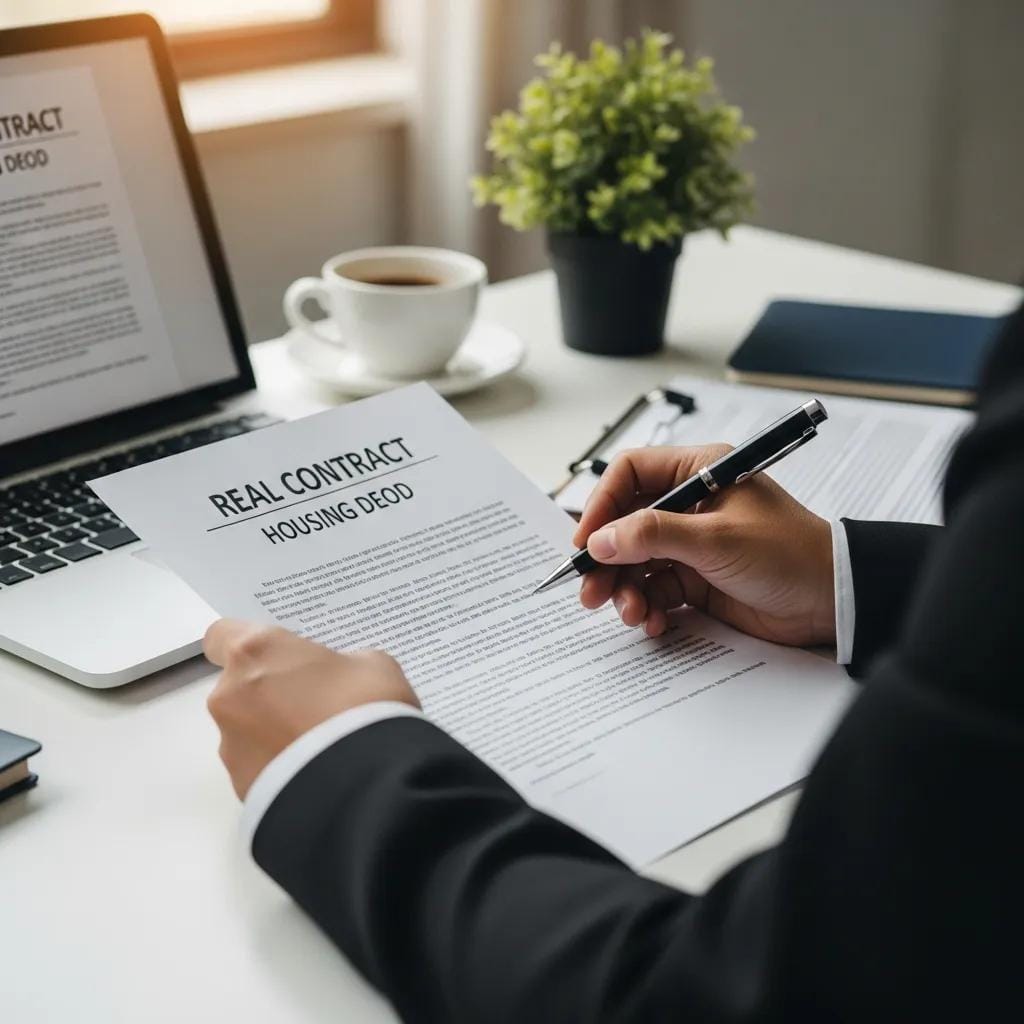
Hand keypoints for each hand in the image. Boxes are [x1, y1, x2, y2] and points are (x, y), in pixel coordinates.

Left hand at [204, 621, 418, 798]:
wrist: (366, 787)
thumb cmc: (365, 708)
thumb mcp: (372, 665)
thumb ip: (342, 663)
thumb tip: (338, 679)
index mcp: (256, 652)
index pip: (222, 635)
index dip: (250, 647)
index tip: (278, 656)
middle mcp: (230, 695)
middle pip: (238, 686)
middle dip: (272, 693)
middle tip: (317, 703)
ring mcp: (231, 745)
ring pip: (247, 729)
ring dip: (275, 732)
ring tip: (322, 744)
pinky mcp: (240, 786)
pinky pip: (258, 766)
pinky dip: (280, 766)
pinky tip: (316, 770)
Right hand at [573, 445, 835, 646]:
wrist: (833, 602)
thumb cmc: (791, 554)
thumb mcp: (716, 539)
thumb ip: (653, 536)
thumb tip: (599, 540)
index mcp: (699, 472)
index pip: (630, 476)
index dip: (601, 506)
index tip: (585, 542)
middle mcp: (691, 504)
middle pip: (625, 524)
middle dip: (606, 560)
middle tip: (590, 591)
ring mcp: (692, 544)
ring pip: (635, 562)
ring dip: (625, 590)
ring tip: (631, 613)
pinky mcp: (697, 580)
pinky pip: (655, 591)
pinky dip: (648, 608)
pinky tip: (654, 622)